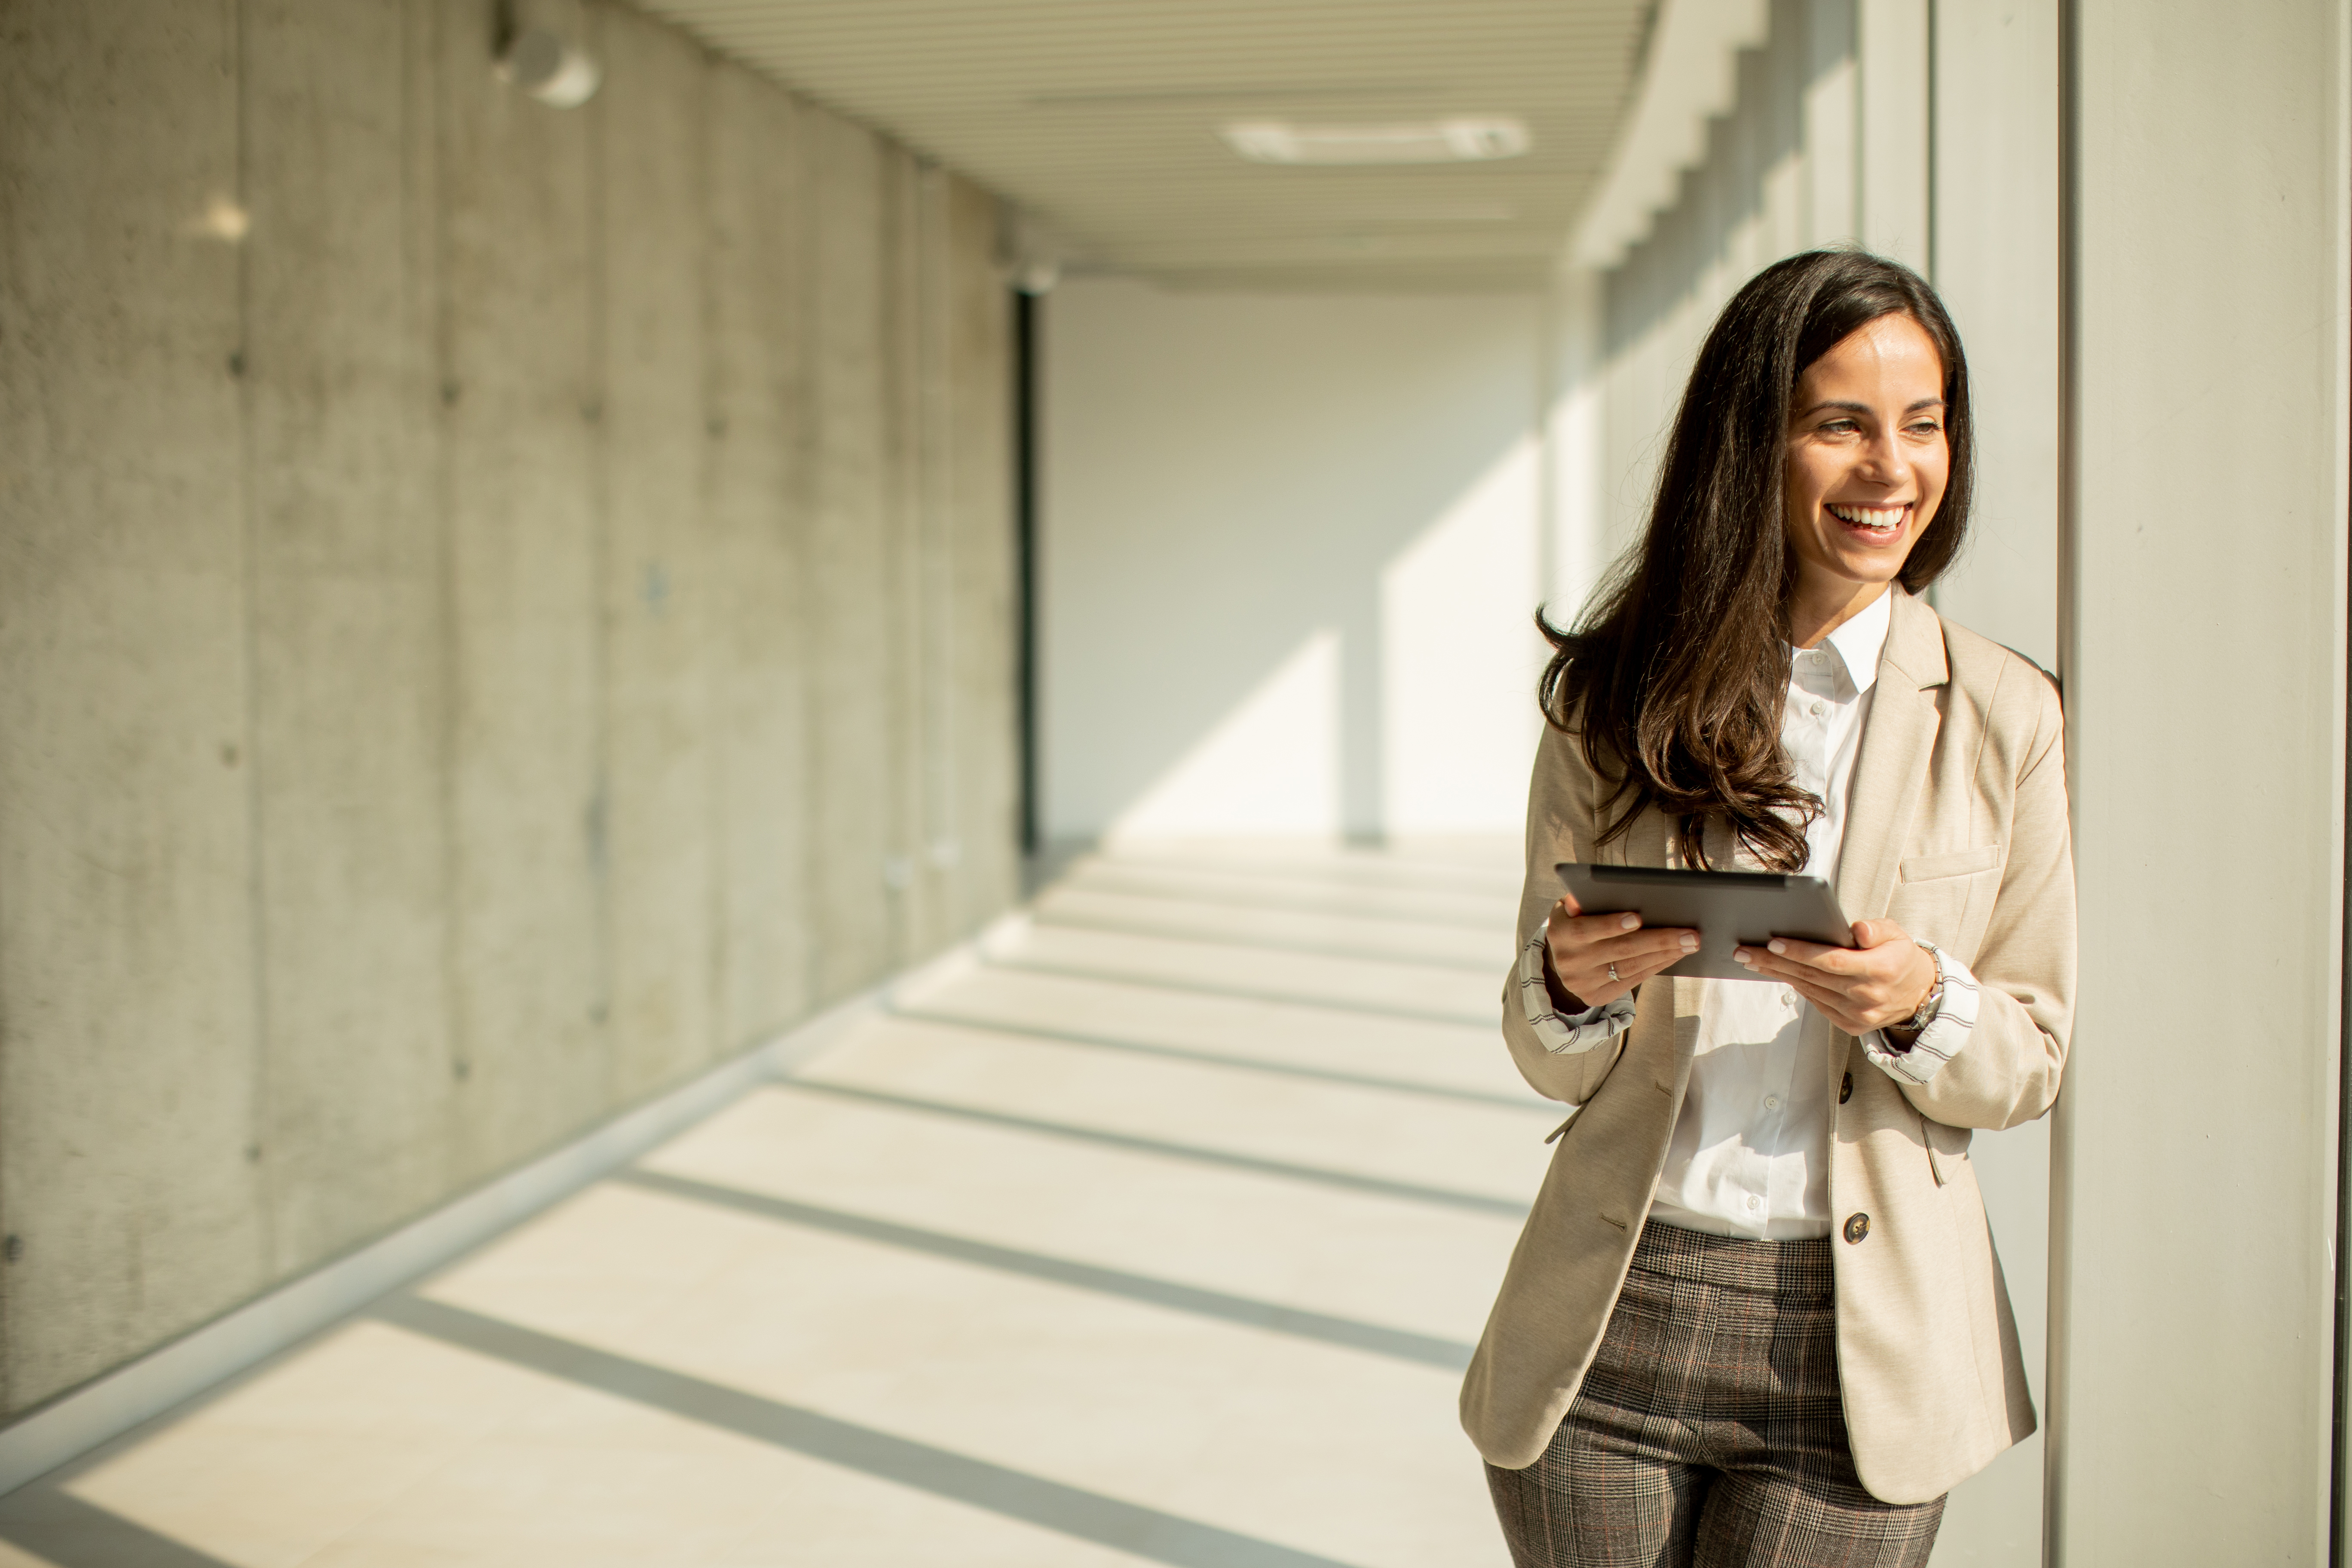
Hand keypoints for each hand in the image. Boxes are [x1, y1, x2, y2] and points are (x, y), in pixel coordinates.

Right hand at [1543, 891, 1698, 1009]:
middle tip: (1689, 934)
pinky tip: (1674, 955)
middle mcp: (1568, 962)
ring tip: (1690, 943)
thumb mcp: (1571, 905)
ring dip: (1664, 954)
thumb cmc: (1577, 920)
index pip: (1586, 929)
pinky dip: (1656, 966)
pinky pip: (1632, 981)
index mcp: (1559, 933)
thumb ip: (1579, 899)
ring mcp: (1582, 983)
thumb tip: (1582, 898)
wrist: (1563, 956)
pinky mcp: (1596, 996)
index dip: (1611, 924)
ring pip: (1630, 967)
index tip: (1638, 917)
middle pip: (1619, 951)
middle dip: (1658, 940)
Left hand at [1732, 918, 1935, 1035]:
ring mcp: (1858, 1015)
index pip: (1832, 961)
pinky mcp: (1851, 1026)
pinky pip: (1817, 1003)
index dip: (1801, 952)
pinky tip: (1778, 973)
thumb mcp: (1898, 934)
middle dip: (1775, 962)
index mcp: (1880, 971)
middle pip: (1813, 976)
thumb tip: (1857, 929)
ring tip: (1752, 959)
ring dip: (1779, 974)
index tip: (1773, 942)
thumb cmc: (1900, 956)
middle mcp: (1868, 997)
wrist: (1919, 994)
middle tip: (1744, 951)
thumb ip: (1877, 929)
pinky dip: (1797, 987)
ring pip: (1810, 990)